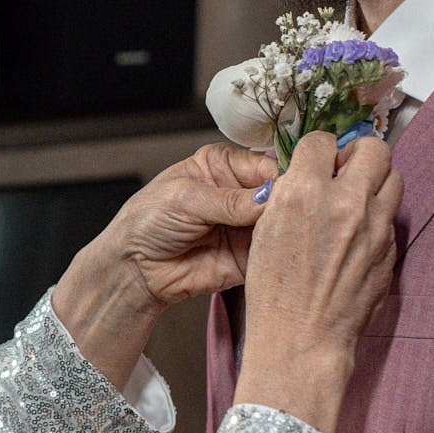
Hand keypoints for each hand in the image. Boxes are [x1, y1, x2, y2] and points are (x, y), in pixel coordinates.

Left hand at [89, 143, 281, 312]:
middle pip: (280, 195)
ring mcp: (247, 226)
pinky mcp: (249, 256)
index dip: (284, 176)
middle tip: (298, 212)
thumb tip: (270, 196)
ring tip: (293, 233)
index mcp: (224, 166)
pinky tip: (284, 252)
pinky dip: (280, 253)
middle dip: (291, 204)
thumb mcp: (185, 199)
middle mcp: (240, 193)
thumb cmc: (148, 220)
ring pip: (282, 224)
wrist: (135, 266)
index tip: (297, 188)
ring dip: (288, 230)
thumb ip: (229, 200)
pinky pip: (273, 254)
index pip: (266, 165)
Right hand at [235, 132, 402, 432]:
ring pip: (393, 177)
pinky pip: (392, 216)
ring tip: (357, 200)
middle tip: (346, 171)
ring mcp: (375, 225)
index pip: (321, 141)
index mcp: (304, 192)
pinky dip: (378, 216)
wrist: (302, 339)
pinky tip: (359, 235)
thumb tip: (309, 173)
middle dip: (358, 155)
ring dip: (375, 182)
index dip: (317, 151)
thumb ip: (292, 193)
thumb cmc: (276, 291)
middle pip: (372, 148)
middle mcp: (345, 201)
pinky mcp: (391, 248)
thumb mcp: (266, 229)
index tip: (317, 161)